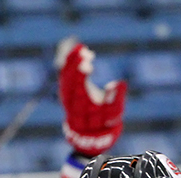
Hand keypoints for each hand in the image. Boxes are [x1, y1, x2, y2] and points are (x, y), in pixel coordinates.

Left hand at [56, 38, 126, 156]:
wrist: (89, 130)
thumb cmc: (105, 120)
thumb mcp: (115, 112)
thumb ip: (116, 98)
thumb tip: (119, 83)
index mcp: (81, 107)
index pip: (78, 88)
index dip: (81, 76)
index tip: (87, 64)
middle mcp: (69, 99)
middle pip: (68, 79)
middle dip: (75, 64)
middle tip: (85, 52)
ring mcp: (65, 91)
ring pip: (63, 72)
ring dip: (71, 59)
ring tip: (81, 48)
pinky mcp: (64, 84)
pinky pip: (61, 68)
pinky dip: (66, 57)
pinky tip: (72, 45)